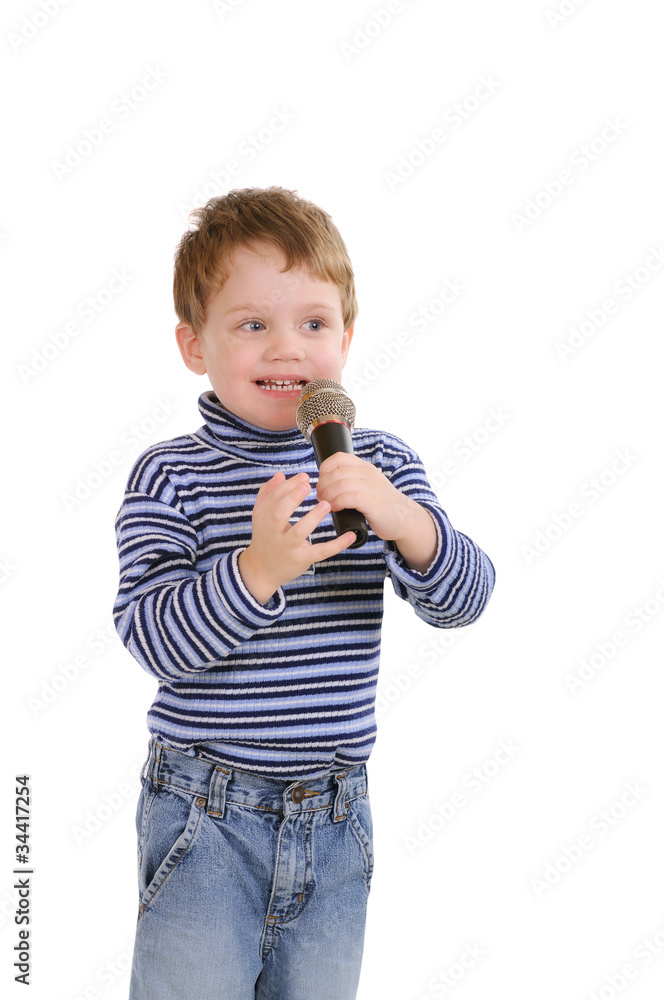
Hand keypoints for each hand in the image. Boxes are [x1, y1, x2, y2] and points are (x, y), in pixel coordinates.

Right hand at [238, 471, 355, 604]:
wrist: (261, 570)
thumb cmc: (265, 537)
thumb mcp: (261, 515)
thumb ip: (268, 494)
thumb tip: (280, 474)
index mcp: (264, 519)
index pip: (273, 498)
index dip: (288, 486)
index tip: (304, 477)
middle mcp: (274, 533)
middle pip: (278, 514)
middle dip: (292, 498)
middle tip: (308, 485)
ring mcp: (288, 547)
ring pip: (298, 532)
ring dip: (312, 518)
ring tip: (326, 505)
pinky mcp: (302, 559)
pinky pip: (320, 552)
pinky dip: (336, 545)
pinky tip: (350, 535)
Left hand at [316, 453, 438, 571]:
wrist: (403, 518)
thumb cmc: (380, 504)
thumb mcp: (366, 485)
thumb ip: (350, 481)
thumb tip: (323, 486)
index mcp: (365, 467)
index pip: (338, 458)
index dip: (324, 469)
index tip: (322, 483)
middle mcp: (369, 474)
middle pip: (336, 473)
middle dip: (323, 486)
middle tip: (321, 497)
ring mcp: (373, 488)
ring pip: (341, 484)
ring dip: (328, 495)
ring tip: (326, 504)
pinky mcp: (374, 503)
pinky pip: (350, 498)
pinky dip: (338, 503)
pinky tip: (335, 508)